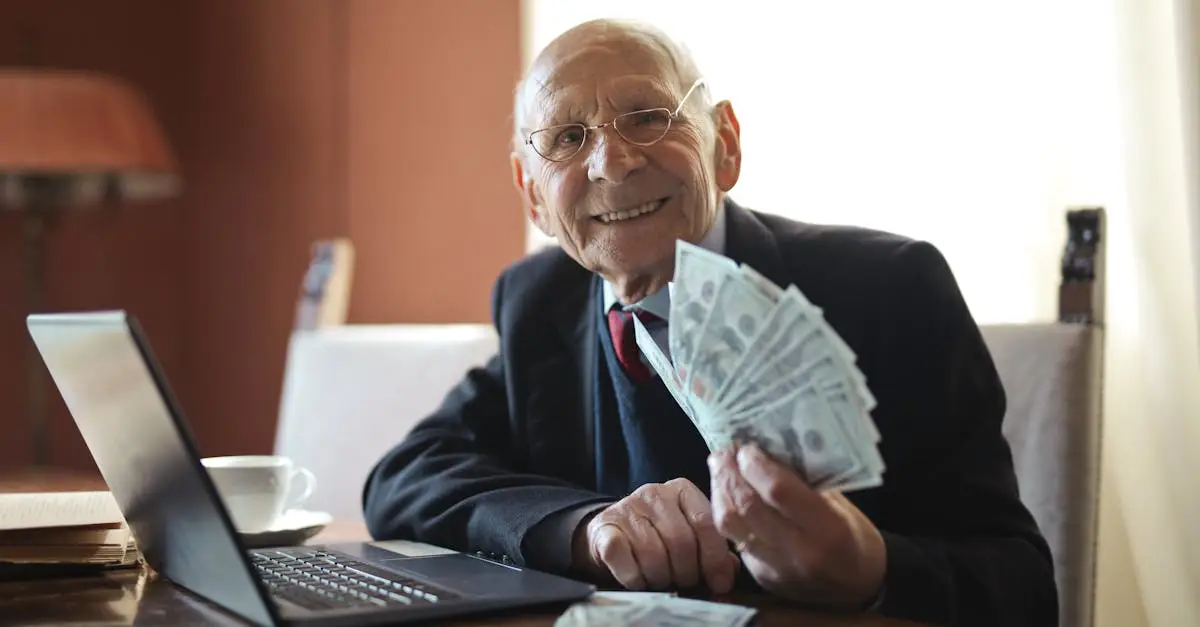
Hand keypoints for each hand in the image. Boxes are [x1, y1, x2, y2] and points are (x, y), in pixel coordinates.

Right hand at [572, 478, 738, 592]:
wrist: (610, 533)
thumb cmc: (658, 537)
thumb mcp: (689, 535)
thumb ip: (712, 549)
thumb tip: (728, 572)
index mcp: (682, 490)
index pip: (706, 522)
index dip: (714, 558)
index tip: (719, 583)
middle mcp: (654, 493)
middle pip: (681, 541)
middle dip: (686, 572)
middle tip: (683, 581)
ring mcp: (627, 507)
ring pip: (653, 553)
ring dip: (660, 577)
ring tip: (660, 579)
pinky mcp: (604, 527)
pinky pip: (624, 558)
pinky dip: (634, 577)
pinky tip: (638, 578)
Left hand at [708, 443, 885, 608]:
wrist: (857, 586)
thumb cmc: (853, 536)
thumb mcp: (841, 504)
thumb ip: (805, 480)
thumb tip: (767, 448)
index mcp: (828, 530)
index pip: (778, 491)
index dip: (756, 465)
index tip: (747, 447)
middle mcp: (799, 553)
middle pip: (747, 507)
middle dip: (730, 473)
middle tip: (724, 452)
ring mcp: (777, 569)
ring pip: (730, 526)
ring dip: (720, 492)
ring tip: (720, 469)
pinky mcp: (761, 577)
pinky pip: (733, 539)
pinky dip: (727, 511)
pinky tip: (728, 495)